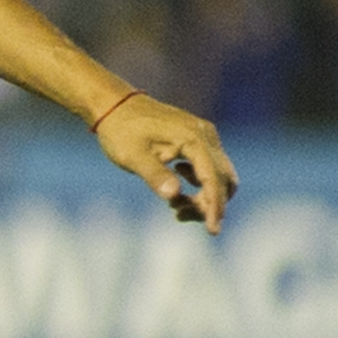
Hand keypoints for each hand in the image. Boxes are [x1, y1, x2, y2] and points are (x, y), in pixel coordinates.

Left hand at [95, 93, 238, 233]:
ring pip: (217, 175)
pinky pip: (208, 168)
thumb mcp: (133, 156)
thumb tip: (174, 196)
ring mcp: (203, 136)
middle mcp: (205, 135)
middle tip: (179, 215)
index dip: (215, 207)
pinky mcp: (196, 140)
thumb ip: (154, 175)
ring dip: (203, 197)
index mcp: (193, 138)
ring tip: (174, 208)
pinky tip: (175, 193)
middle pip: (223, 179)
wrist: (114, 106)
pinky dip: (198, 186)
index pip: (213, 179)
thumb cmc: (121, 131)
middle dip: (208, 204)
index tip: (213, 231)